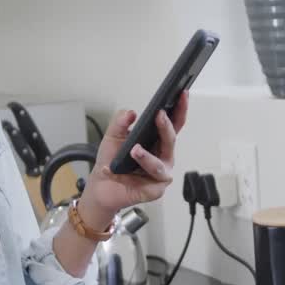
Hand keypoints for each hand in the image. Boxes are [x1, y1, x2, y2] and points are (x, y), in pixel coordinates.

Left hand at [79, 92, 188, 220]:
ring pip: (160, 164)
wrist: (102, 186)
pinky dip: (129, 176)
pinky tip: (119, 171)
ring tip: (135, 150)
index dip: (180, 108)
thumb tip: (131, 112)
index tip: (182, 94)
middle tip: (159, 115)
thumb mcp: (113, 136)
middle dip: (166, 127)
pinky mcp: (155, 190)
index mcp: (158, 141)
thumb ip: (120, 122)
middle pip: (171, 140)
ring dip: (147, 157)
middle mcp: (164, 156)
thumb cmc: (113, 161)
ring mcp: (161, 174)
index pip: (174, 123)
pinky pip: (147, 182)